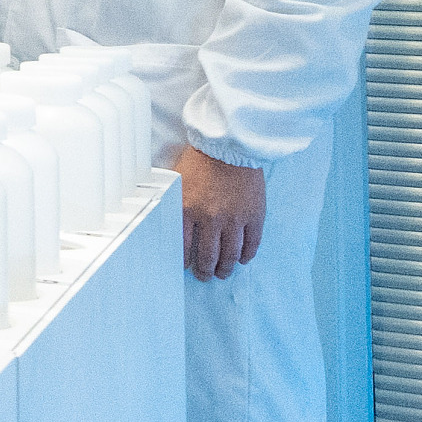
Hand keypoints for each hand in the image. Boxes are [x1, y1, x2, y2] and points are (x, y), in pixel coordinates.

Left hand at [176, 145, 267, 279]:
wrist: (230, 145)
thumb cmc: (200, 160)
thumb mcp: (177, 182)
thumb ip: (174, 206)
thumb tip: (167, 225)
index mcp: (187, 210)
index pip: (183, 247)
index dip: (185, 261)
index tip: (187, 267)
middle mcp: (210, 218)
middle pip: (208, 256)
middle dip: (206, 271)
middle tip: (206, 276)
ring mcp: (234, 219)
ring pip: (230, 254)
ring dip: (226, 268)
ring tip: (223, 273)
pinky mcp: (254, 216)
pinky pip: (251, 244)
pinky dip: (247, 255)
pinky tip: (242, 259)